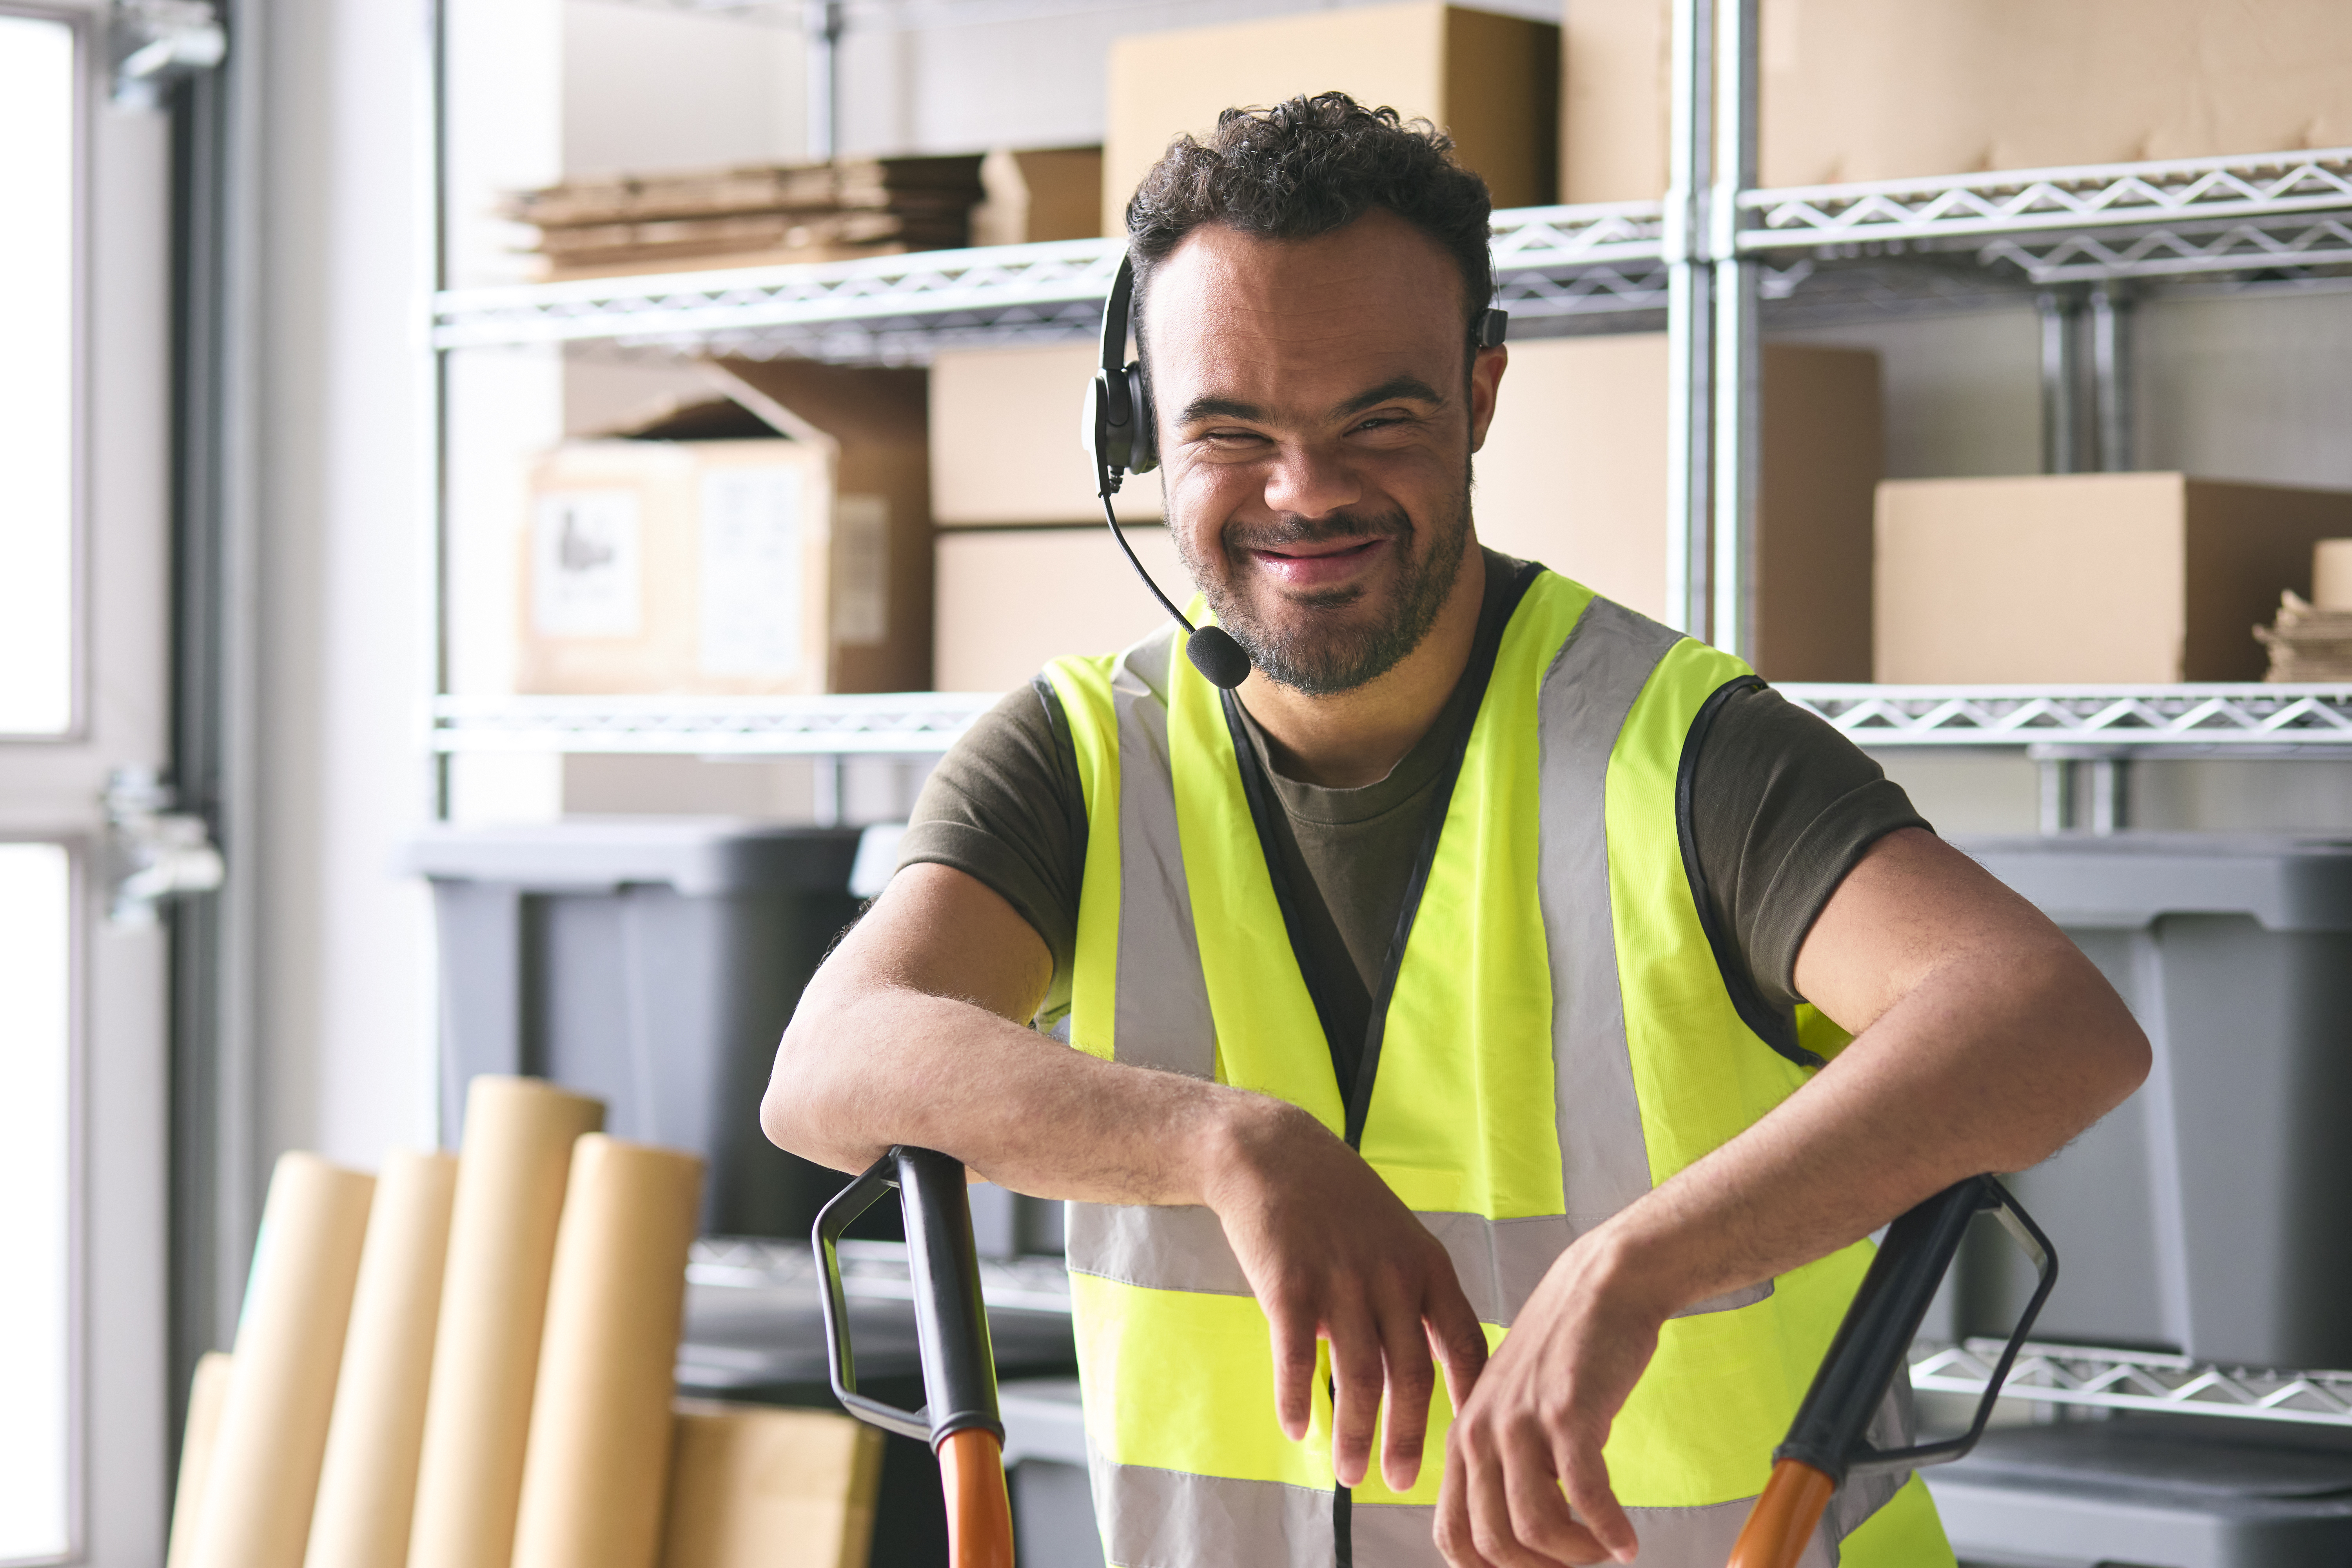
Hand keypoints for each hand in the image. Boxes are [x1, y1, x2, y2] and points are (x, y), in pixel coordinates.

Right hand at [1200, 1097, 1488, 1493]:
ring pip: (1358, 1377)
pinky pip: (1298, 1357)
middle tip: (1401, 1482)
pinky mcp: (1290, 1284)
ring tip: (1349, 1474)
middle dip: (1409, 1437)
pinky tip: (1296, 1428)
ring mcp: (1341, 1280)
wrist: (1273, 1152)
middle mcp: (1391, 1276)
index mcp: (1426, 1266)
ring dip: (1355, 1433)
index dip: (1470, 1399)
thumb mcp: (1396, 1236)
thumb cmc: (1337, 1200)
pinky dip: (1297, 1399)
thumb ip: (1411, 1295)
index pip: (1465, 1345)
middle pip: (1412, 1375)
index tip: (1469, 1443)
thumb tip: (1419, 1366)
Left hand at [1434, 1230, 1666, 1565]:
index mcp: (1464, 1436)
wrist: (1601, 1286)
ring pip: (1534, 1529)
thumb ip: (1505, 1462)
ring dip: (1577, 1555)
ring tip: (1604, 1550)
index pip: (1453, 1536)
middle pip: (1492, 1543)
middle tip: (1578, 1560)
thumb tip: (1520, 1538)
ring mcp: (1521, 1422)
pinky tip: (1627, 1541)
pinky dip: (1609, 1531)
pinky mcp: (1567, 1413)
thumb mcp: (1514, 1408)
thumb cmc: (1566, 1353)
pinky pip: (1585, 1498)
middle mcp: (1481, 1431)